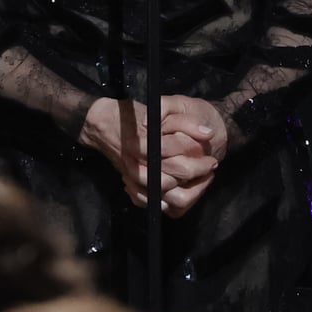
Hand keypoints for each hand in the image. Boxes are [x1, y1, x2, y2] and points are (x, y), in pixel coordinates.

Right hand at [79, 96, 225, 214]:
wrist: (100, 124)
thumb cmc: (131, 113)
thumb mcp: (159, 107)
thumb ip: (184, 121)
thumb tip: (207, 134)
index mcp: (142, 144)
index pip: (176, 161)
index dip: (198, 161)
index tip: (211, 158)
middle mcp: (136, 164)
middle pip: (172, 181)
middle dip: (196, 175)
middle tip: (210, 167)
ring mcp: (132, 178)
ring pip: (165, 197)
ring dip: (188, 193)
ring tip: (200, 181)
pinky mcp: (130, 186)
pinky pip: (151, 203)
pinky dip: (167, 203)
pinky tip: (180, 192)